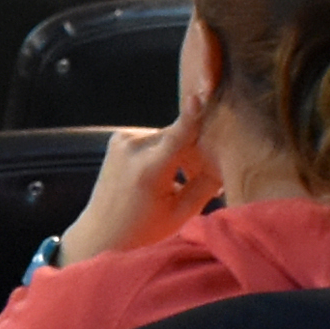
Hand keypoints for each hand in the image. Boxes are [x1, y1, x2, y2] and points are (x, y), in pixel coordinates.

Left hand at [56, 80, 214, 265]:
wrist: (101, 232)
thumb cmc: (144, 231)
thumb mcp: (181, 213)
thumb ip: (206, 184)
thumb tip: (228, 159)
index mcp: (148, 169)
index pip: (177, 136)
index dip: (191, 116)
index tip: (201, 96)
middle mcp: (131, 148)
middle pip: (180, 137)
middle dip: (196, 152)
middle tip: (202, 182)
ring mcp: (122, 140)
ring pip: (169, 137)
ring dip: (181, 152)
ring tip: (180, 183)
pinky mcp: (119, 138)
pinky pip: (155, 138)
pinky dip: (165, 152)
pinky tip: (165, 175)